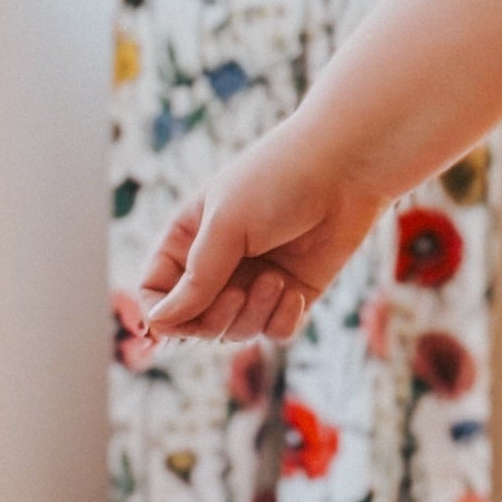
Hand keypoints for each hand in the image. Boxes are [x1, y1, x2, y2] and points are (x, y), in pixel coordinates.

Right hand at [120, 115, 385, 348]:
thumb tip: (159, 323)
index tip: (175, 321)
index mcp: (188, 239)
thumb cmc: (278, 181)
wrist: (347, 169)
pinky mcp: (293, 293)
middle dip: (213, 318)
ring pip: (236, 331)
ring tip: (276, 280)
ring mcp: (255, 281)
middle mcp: (218, 264)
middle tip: (237, 294)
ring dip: (253, 315)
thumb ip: (196, 278)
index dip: (160, 314)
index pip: (155, 292)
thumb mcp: (226, 226)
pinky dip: (282, 320)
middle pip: (195, 322)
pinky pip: (275, 332)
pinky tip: (296, 292)